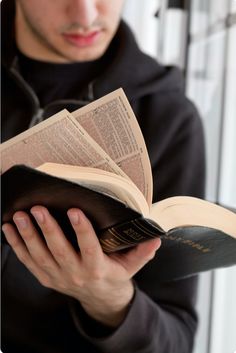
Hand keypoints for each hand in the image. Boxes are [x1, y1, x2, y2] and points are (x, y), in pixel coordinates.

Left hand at [2, 207, 160, 326]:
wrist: (99, 298)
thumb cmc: (115, 274)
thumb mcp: (132, 265)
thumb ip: (143, 252)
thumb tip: (156, 238)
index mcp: (97, 268)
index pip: (89, 248)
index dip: (82, 230)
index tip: (75, 210)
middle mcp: (75, 274)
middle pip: (59, 250)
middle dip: (48, 229)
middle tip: (38, 209)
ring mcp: (58, 277)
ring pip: (40, 256)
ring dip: (28, 236)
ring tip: (20, 216)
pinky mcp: (45, 277)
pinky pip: (28, 261)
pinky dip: (18, 245)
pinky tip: (9, 229)